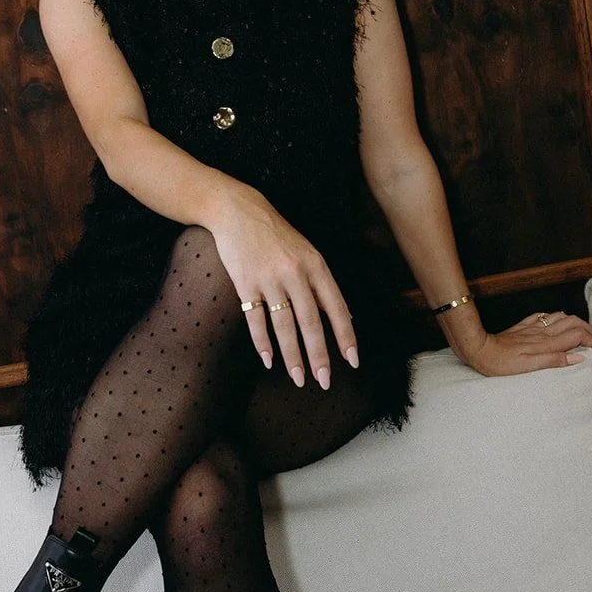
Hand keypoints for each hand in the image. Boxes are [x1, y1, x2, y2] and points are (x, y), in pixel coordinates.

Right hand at [210, 190, 358, 388]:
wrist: (238, 211)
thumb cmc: (276, 236)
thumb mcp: (307, 253)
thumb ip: (323, 285)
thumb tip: (345, 318)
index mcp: (315, 265)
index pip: (336, 307)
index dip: (345, 336)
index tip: (353, 361)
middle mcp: (294, 273)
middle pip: (310, 322)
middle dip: (319, 355)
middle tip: (324, 381)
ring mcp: (268, 279)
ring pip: (284, 325)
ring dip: (292, 356)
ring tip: (299, 378)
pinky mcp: (244, 283)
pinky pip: (255, 319)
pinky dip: (262, 342)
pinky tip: (269, 360)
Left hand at [463, 309, 591, 376]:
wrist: (479, 350)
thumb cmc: (501, 363)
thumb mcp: (529, 368)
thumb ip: (554, 361)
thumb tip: (579, 358)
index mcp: (546, 343)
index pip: (579, 336)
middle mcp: (543, 332)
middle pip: (575, 323)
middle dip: (591, 331)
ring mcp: (533, 327)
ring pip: (562, 317)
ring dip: (576, 322)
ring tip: (582, 333)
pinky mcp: (523, 327)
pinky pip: (544, 316)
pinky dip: (556, 318)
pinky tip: (556, 323)